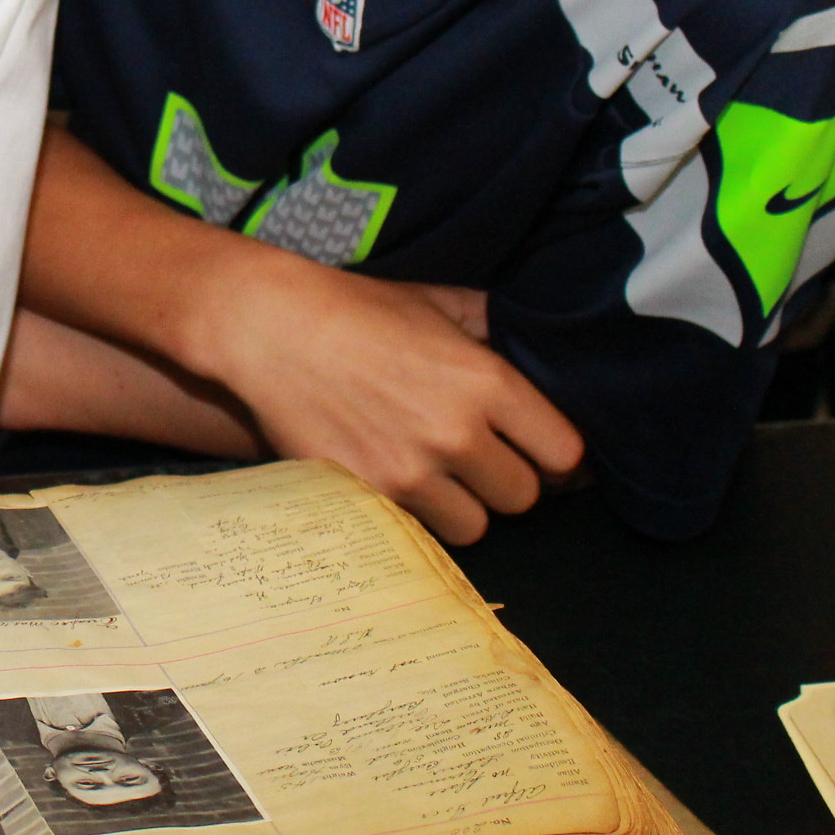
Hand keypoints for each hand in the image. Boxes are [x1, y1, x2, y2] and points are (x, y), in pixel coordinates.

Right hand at [192, 249, 582, 544]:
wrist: (269, 328)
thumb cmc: (356, 309)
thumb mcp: (436, 303)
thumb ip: (492, 328)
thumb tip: (537, 347)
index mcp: (487, 381)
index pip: (565, 454)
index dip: (553, 455)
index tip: (533, 449)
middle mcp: (458, 431)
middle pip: (524, 497)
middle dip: (505, 480)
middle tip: (477, 460)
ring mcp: (411, 470)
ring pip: (475, 526)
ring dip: (462, 506)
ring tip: (436, 475)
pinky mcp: (368, 494)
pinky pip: (418, 530)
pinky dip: (414, 513)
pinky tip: (395, 477)